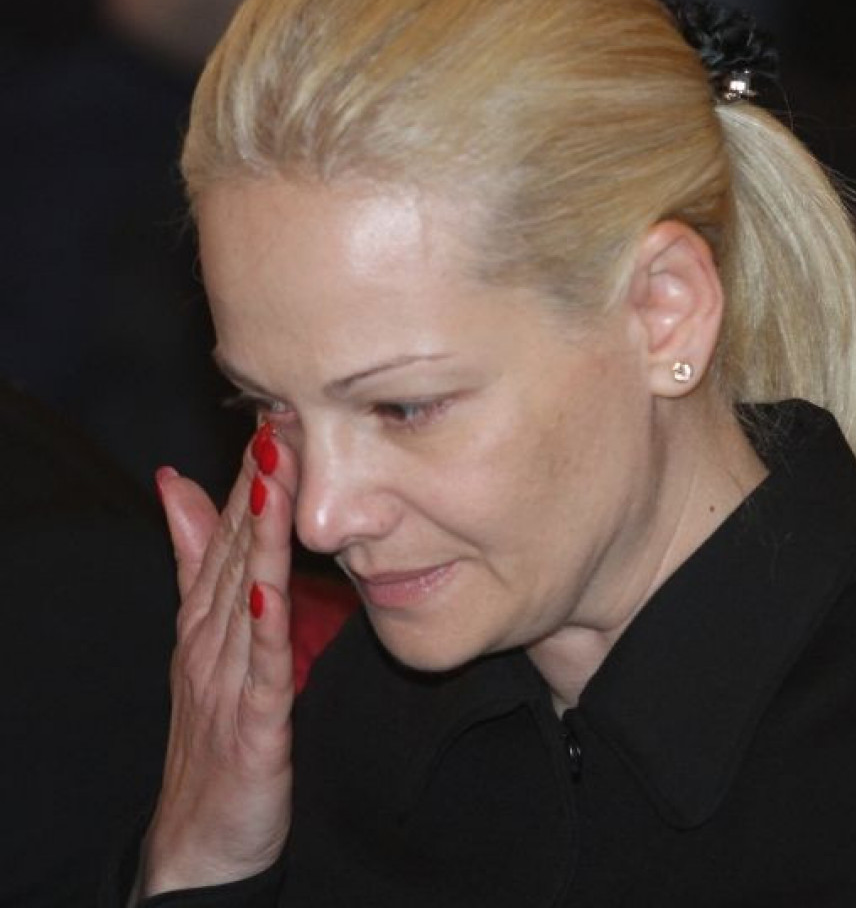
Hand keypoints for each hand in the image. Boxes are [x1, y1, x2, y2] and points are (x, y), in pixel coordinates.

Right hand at [142, 425, 295, 894]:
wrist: (201, 839)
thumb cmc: (210, 731)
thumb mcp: (202, 638)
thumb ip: (195, 564)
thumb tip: (180, 486)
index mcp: (207, 618)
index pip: (229, 532)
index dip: (248, 473)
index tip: (271, 415)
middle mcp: (212, 639)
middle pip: (238, 550)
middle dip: (257, 483)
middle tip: (277, 420)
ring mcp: (228, 681)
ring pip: (248, 595)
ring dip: (261, 535)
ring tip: (274, 477)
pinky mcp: (252, 728)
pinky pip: (262, 672)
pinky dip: (265, 628)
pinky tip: (271, 591)